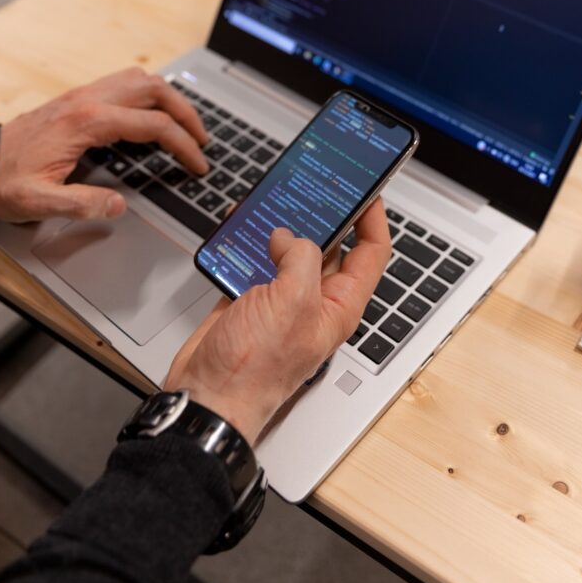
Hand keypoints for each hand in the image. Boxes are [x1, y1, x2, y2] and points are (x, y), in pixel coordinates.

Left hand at [0, 67, 208, 222]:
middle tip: (202, 140)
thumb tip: (119, 205)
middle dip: (187, 114)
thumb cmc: (3, 180)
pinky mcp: (78, 98)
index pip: (153, 125)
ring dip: (170, 99)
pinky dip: (149, 96)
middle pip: (154, 89)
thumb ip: (82, 204)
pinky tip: (152, 117)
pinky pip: (125, 84)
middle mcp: (88, 100)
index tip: (197, 164)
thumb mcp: (38, 202)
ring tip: (184, 125)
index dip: (183, 145)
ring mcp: (83, 95)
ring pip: (141, 80)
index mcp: (87, 122)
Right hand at [165, 199, 390, 444]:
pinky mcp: (249, 301)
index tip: (368, 189)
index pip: (371, 254)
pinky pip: (255, 261)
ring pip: (289, 251)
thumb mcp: (292, 303)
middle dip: (322, 215)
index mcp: (339, 306)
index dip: (373, 219)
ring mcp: (281, 301)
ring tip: (274, 199)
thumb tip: (288, 236)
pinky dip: (247, 242)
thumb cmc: (254, 369)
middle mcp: (314, 302)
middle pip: (330, 247)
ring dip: (281, 225)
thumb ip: (300, 259)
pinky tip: (238, 227)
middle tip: (315, 184)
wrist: (207, 398)